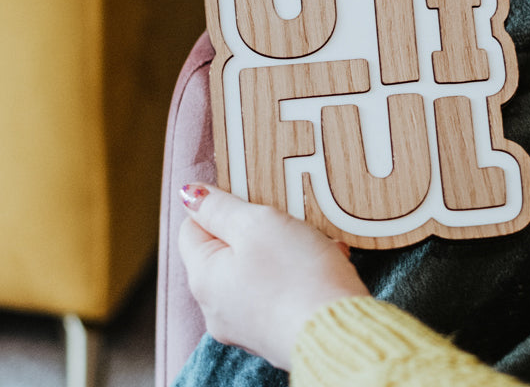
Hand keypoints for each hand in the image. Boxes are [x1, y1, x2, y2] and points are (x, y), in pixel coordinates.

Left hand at [178, 184, 369, 370]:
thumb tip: (191, 196)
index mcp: (204, 278)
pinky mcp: (275, 332)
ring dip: (283, 249)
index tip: (249, 197)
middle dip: (256, 228)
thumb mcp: (256, 224)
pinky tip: (323, 262)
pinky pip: (278, 290)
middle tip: (285, 218)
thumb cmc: (297, 277)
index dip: (219, 206)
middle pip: (226, 250)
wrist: (338, 332)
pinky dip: (297, 273)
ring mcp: (246, 324)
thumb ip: (220, 208)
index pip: (192, 228)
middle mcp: (217, 307)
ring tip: (312, 241)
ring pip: (257, 268)